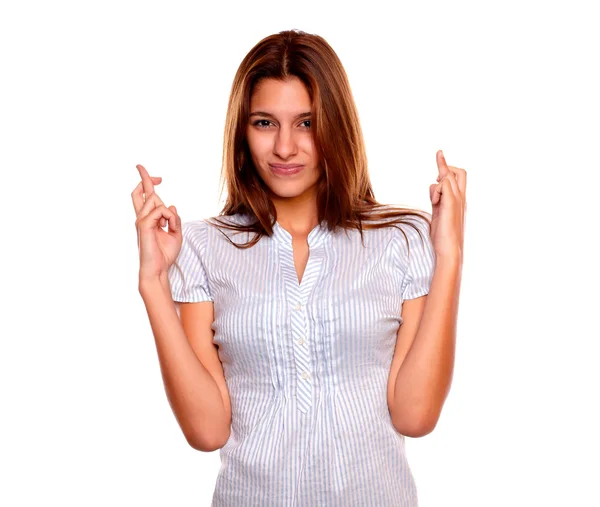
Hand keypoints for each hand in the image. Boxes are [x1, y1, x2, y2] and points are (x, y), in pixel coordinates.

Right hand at [131, 164, 181, 280]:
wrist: (158, 269)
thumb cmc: (165, 254)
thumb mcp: (176, 234)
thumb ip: (174, 219)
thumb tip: (171, 205)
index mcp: (149, 219)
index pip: (145, 197)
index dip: (148, 183)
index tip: (157, 177)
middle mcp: (142, 217)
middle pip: (140, 192)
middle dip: (143, 177)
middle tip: (140, 166)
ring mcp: (141, 220)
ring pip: (155, 200)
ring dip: (168, 211)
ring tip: (169, 226)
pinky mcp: (143, 225)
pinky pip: (160, 210)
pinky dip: (169, 217)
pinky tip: (168, 227)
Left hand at [429, 150, 466, 260]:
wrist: (449, 250)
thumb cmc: (443, 236)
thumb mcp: (439, 213)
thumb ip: (438, 201)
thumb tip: (434, 191)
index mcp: (459, 201)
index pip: (458, 177)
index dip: (447, 167)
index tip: (439, 155)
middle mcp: (461, 198)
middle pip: (458, 172)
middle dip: (444, 166)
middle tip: (436, 175)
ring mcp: (457, 201)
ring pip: (448, 177)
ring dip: (436, 185)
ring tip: (434, 202)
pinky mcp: (450, 204)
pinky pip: (443, 185)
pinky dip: (435, 190)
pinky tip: (434, 202)